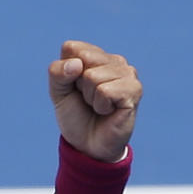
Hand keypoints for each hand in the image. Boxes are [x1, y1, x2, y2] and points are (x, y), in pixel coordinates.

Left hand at [48, 40, 141, 161]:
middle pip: (83, 60)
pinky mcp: (134, 89)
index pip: (71, 48)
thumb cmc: (76, 116)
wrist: (88, 146)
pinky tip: (108, 111)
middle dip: (78, 85)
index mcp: (96, 55)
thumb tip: (77, 64)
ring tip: (98, 106)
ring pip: (93, 76)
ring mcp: (127, 73)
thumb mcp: (58, 92)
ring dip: (90, 97)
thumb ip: (57, 73)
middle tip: (87, 100)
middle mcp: (115, 60)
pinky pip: (105, 91)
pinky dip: (100, 106)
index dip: (65, 73)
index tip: (74, 89)